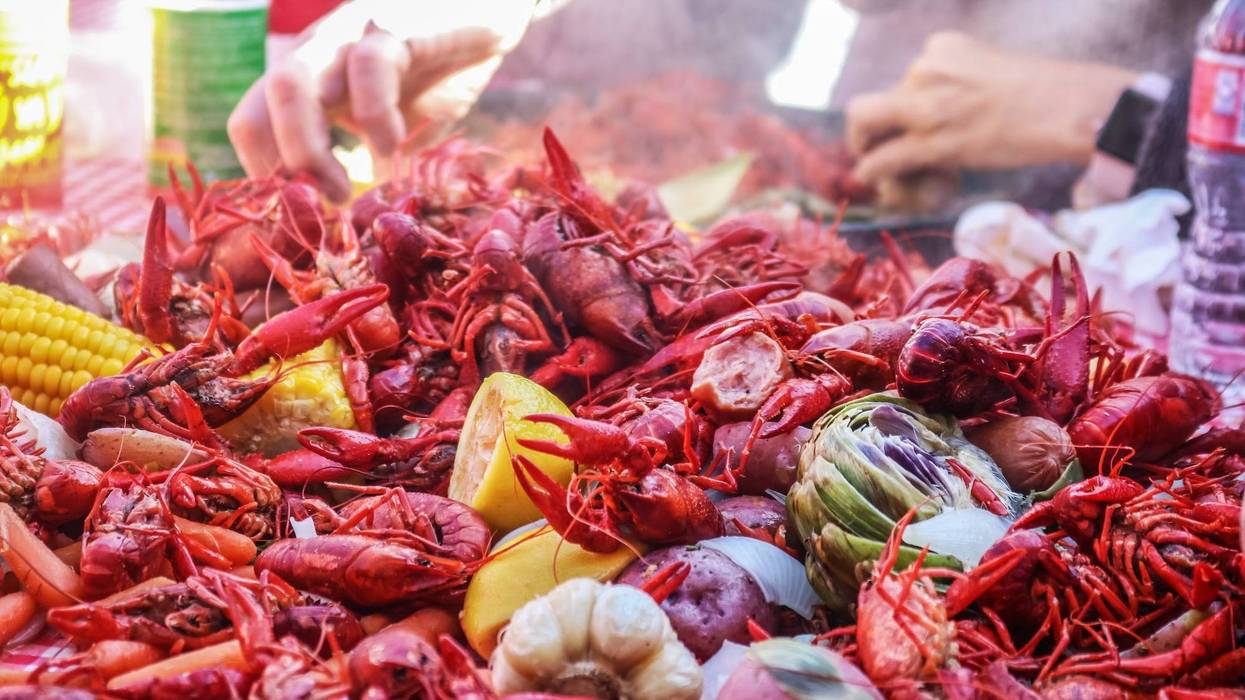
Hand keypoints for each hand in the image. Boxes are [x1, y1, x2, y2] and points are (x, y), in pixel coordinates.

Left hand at [228, 0, 531, 201]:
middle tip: (321, 213)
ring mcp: (349, 36)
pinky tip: (394, 146)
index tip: (302, 219)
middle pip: (255, 107)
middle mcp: (316, 55)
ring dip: (305, 149)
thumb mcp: (401, 120)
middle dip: (279, 171)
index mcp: (310, 78)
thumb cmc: (443, 66)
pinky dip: (375, 116)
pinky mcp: (393, 27)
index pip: (251, 122)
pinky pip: (368, 67)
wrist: (491, 9)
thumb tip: (368, 208)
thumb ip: (377, 155)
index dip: (266, 178)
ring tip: (343, 193)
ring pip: (290, 84)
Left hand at [846, 32, 1137, 183]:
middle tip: (874, 147)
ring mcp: (927, 102)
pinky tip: (872, 179)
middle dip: (869, 128)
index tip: (916, 129)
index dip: (904, 110)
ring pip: (865, 122)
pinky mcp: (934, 139)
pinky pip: (884, 158)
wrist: (1077, 109)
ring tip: (873, 167)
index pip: (905, 81)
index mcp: (943, 47)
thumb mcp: (993, 75)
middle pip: (877, 101)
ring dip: (864, 148)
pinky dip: (872, 170)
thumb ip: (961, 90)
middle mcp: (927, 67)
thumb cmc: (1050, 97)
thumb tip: (945, 120)